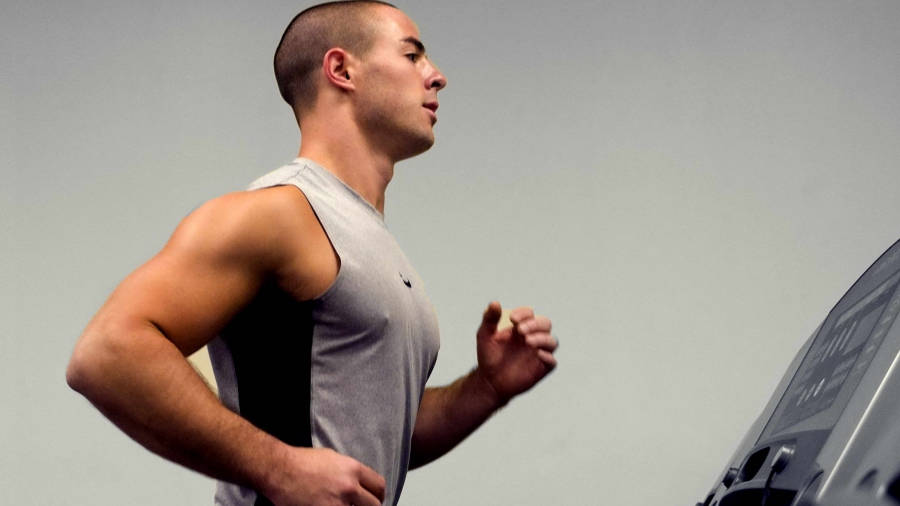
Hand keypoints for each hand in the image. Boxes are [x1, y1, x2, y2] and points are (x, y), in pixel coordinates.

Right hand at [262, 447, 385, 505]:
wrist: (279, 469)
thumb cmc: (301, 462)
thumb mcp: (332, 458)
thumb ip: (349, 471)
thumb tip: (358, 482)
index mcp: (353, 469)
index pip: (379, 486)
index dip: (378, 495)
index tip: (373, 500)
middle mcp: (349, 486)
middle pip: (374, 505)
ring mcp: (337, 503)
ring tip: (341, 505)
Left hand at [474, 302, 557, 404]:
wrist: (489, 380)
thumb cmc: (488, 355)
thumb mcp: (485, 336)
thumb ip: (490, 319)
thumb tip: (495, 303)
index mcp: (521, 326)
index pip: (530, 313)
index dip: (524, 313)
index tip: (512, 318)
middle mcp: (534, 337)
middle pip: (545, 324)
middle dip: (535, 324)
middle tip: (520, 330)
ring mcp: (539, 352)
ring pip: (552, 341)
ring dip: (542, 338)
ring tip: (527, 341)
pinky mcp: (542, 368)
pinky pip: (552, 361)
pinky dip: (547, 356)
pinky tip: (537, 354)